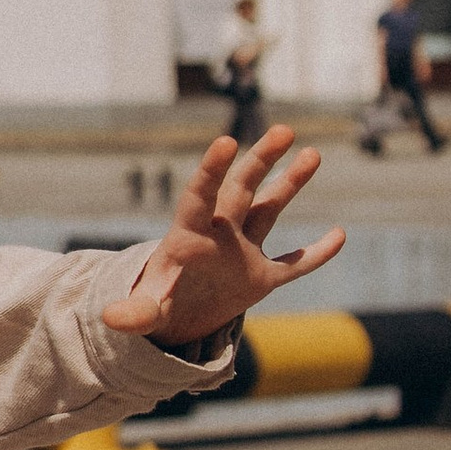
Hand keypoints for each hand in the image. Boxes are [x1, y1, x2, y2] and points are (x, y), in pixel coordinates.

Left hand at [103, 128, 343, 347]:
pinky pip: (295, 265)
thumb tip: (110, 319)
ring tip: (312, 153)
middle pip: (241, 190)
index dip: (211, 171)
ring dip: (291, 184)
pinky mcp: (262, 277)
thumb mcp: (147, 310)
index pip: (199, 196)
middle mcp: (219, 234)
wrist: (176, 316)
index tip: (225, 141)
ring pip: (270, 210)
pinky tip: (339, 235)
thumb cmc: (158, 303)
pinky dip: (316, 254)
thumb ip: (135, 312)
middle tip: (284, 130)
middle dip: (261, 160)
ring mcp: (244, 252)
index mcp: (189, 236)